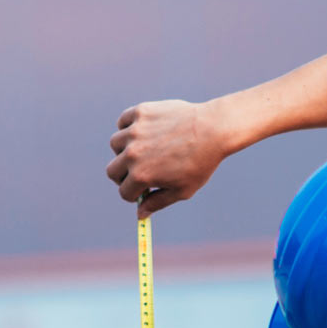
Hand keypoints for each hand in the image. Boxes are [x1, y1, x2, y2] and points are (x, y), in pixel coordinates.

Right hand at [108, 99, 236, 216]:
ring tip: (144, 150)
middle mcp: (133, 154)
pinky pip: (123, 121)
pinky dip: (128, 127)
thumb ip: (157, 203)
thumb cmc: (201, 163)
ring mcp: (135, 131)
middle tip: (139, 172)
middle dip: (124, 176)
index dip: (135, 195)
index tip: (145, 190)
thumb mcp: (182, 190)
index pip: (124, 192)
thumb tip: (140, 215)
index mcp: (141, 176)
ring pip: (115, 144)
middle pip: (112, 171)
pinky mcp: (140, 112)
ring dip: (124, 150)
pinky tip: (143, 132)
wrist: (214, 129)